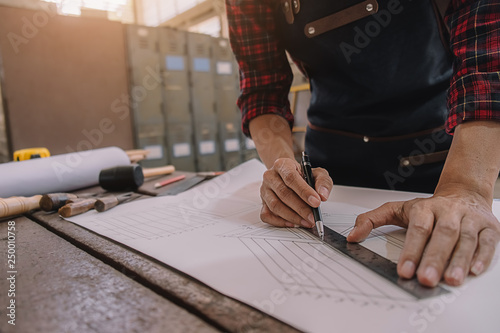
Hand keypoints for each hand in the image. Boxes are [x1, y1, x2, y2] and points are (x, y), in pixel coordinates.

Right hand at [260, 158, 332, 227]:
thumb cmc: (302, 175)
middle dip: (300, 208)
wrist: (289, 175)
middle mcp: (270, 176)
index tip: (316, 202)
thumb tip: (322, 195)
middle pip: (283, 193)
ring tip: (306, 222)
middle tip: (312, 217)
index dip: (304, 191)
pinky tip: (292, 223)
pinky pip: (266, 215)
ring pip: (275, 205)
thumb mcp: (317, 173)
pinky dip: (279, 222)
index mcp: (282, 164)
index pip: (291, 178)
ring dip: (292, 216)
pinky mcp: (262, 203)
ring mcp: (265, 190)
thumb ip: (323, 182)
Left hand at [347, 185, 499, 286]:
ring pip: (466, 240)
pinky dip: (482, 256)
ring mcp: (470, 219)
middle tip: (425, 279)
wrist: (463, 193)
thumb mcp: (397, 209)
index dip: (412, 250)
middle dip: (434, 258)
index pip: (418, 229)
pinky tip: (473, 271)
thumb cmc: (429, 208)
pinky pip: (488, 242)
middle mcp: (449, 212)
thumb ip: (372, 220)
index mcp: (425, 208)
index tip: (404, 270)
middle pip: (443, 235)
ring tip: (450, 280)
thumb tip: (352, 235)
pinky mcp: (489, 227)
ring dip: (458, 261)